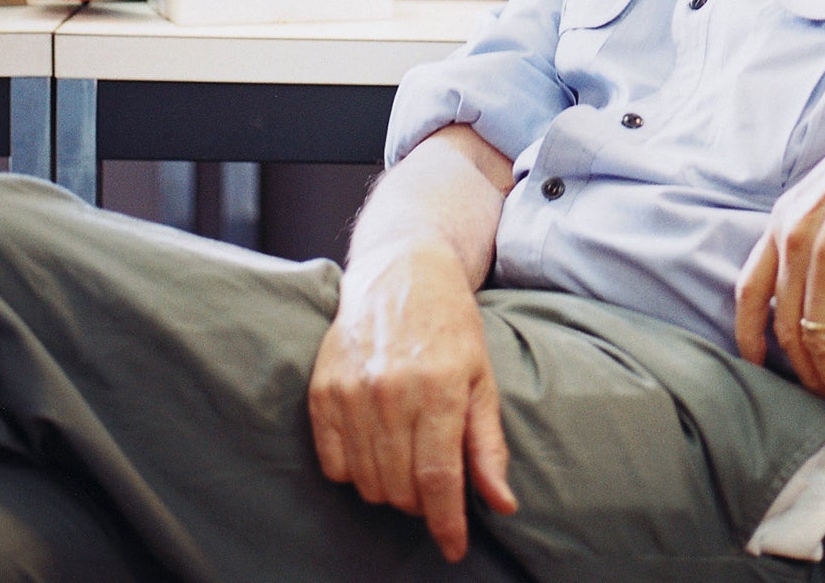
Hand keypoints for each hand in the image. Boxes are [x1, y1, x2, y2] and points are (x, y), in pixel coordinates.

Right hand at [309, 243, 516, 560]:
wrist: (401, 274)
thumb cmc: (451, 327)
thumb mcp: (483, 380)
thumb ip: (487, 446)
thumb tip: (502, 505)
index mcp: (440, 389)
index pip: (438, 479)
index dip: (446, 523)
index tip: (453, 549)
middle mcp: (392, 392)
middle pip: (401, 487)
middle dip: (422, 503)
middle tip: (433, 487)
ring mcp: (351, 392)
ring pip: (367, 482)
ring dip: (390, 489)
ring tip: (406, 462)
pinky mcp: (322, 391)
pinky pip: (334, 464)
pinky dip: (355, 472)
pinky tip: (374, 450)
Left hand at [734, 72, 824, 416]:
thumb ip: (816, 231)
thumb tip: (821, 272)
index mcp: (781, 220)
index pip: (748, 291)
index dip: (749, 336)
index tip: (760, 366)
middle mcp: (791, 239)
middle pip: (784, 327)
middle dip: (804, 373)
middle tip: (822, 401)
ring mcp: (823, 254)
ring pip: (816, 338)